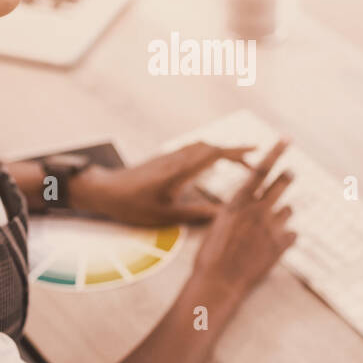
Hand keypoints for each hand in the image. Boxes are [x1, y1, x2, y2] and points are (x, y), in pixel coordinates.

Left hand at [69, 141, 253, 225]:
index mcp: (181, 170)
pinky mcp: (163, 159)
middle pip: (211, 147)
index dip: (238, 151)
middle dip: (234, 152)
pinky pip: (191, 151)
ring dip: (220, 152)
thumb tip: (224, 215)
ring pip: (201, 147)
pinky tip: (210, 166)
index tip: (258, 152)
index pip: (216, 153)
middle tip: (254, 163)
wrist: (104, 192)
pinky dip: (207, 154)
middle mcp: (177, 158)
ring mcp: (169, 157)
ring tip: (237, 164)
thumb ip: (196, 214)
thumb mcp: (166, 216)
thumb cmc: (133, 206)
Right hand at [190, 139, 296, 317]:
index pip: (261, 170)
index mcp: (239, 202)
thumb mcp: (220, 224)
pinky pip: (292, 234)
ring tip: (265, 230)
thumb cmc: (211, 254)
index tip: (287, 138)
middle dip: (287, 177)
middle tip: (290, 174)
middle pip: (282, 183)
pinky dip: (285, 239)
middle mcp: (258, 210)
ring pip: (288, 210)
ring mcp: (272, 228)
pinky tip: (270, 249)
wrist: (218, 283)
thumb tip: (250, 201)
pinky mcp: (281, 246)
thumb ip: (238, 210)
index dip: (275, 152)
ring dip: (280, 215)